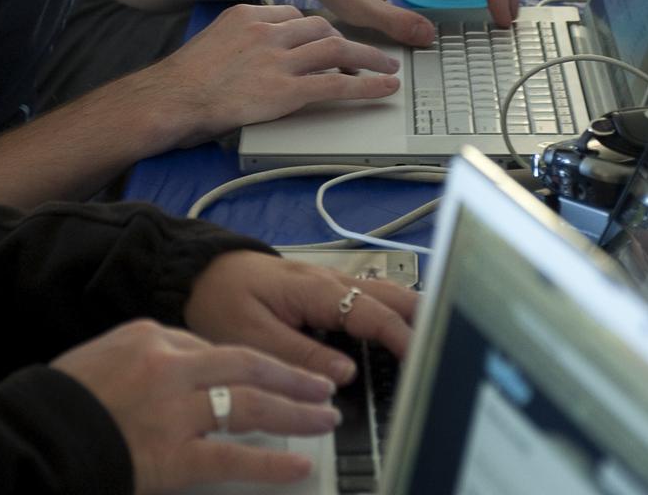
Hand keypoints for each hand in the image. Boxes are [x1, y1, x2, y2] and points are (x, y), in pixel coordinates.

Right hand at [52, 319, 337, 493]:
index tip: (267, 373)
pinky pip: (234, 456)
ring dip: (294, 411)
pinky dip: (272, 461)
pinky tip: (299, 465)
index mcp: (149, 334)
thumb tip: (184, 367)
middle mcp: (170, 364)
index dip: (246, 363)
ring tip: (323, 418)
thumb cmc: (64, 400)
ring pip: (250, 403)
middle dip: (289, 376)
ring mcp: (176, 409)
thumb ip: (146, 357)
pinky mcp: (176, 455)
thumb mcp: (104, 357)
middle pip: (246, 363)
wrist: (37, 436)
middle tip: (322, 385)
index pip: (210, 344)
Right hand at [156, 4, 400, 143]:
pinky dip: (366, 86)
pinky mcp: (286, 91)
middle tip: (367, 53)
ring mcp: (278, 60)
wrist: (171, 99)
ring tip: (387, 66)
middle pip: (321, 26)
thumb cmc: (184, 80)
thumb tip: (254, 55)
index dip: (318, 28)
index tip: (330, 37)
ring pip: (337, 49)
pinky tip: (383, 89)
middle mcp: (267, 32)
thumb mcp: (212, 42)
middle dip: (348, 39)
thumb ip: (239, 42)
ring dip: (368, 58)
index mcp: (247, 16)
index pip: (296, 14)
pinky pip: (337, 85)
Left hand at [185, 251, 418, 383]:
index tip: (424, 361)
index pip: (373, 313)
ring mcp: (328, 284)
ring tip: (439, 340)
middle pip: (391, 295)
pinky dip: (392, 313)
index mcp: (314, 288)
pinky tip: (402, 333)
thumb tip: (344, 374)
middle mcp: (328, 281)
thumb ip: (300, 354)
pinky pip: (368, 300)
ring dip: (411, 313)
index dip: (403, 338)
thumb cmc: (219, 297)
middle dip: (423, 317)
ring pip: (384, 294)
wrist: (197, 272)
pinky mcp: (323, 292)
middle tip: (450, 345)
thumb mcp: (252, 333)